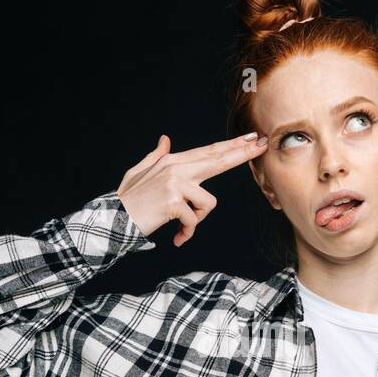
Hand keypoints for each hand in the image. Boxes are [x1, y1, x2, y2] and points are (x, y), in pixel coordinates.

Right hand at [116, 132, 269, 246]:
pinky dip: (187, 233)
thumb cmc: (128, 201)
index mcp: (172, 162)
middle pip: (217, 160)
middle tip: (262, 145)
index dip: (231, 146)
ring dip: (196, 221)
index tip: (251, 139)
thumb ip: (155, 157)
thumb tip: (164, 139)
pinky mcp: (173, 201)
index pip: (208, 152)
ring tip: (181, 227)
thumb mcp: (139, 174)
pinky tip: (177, 237)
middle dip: (242, 153)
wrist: (114, 220)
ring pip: (208, 203)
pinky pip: (194, 220)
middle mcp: (176, 168)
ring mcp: (175, 183)